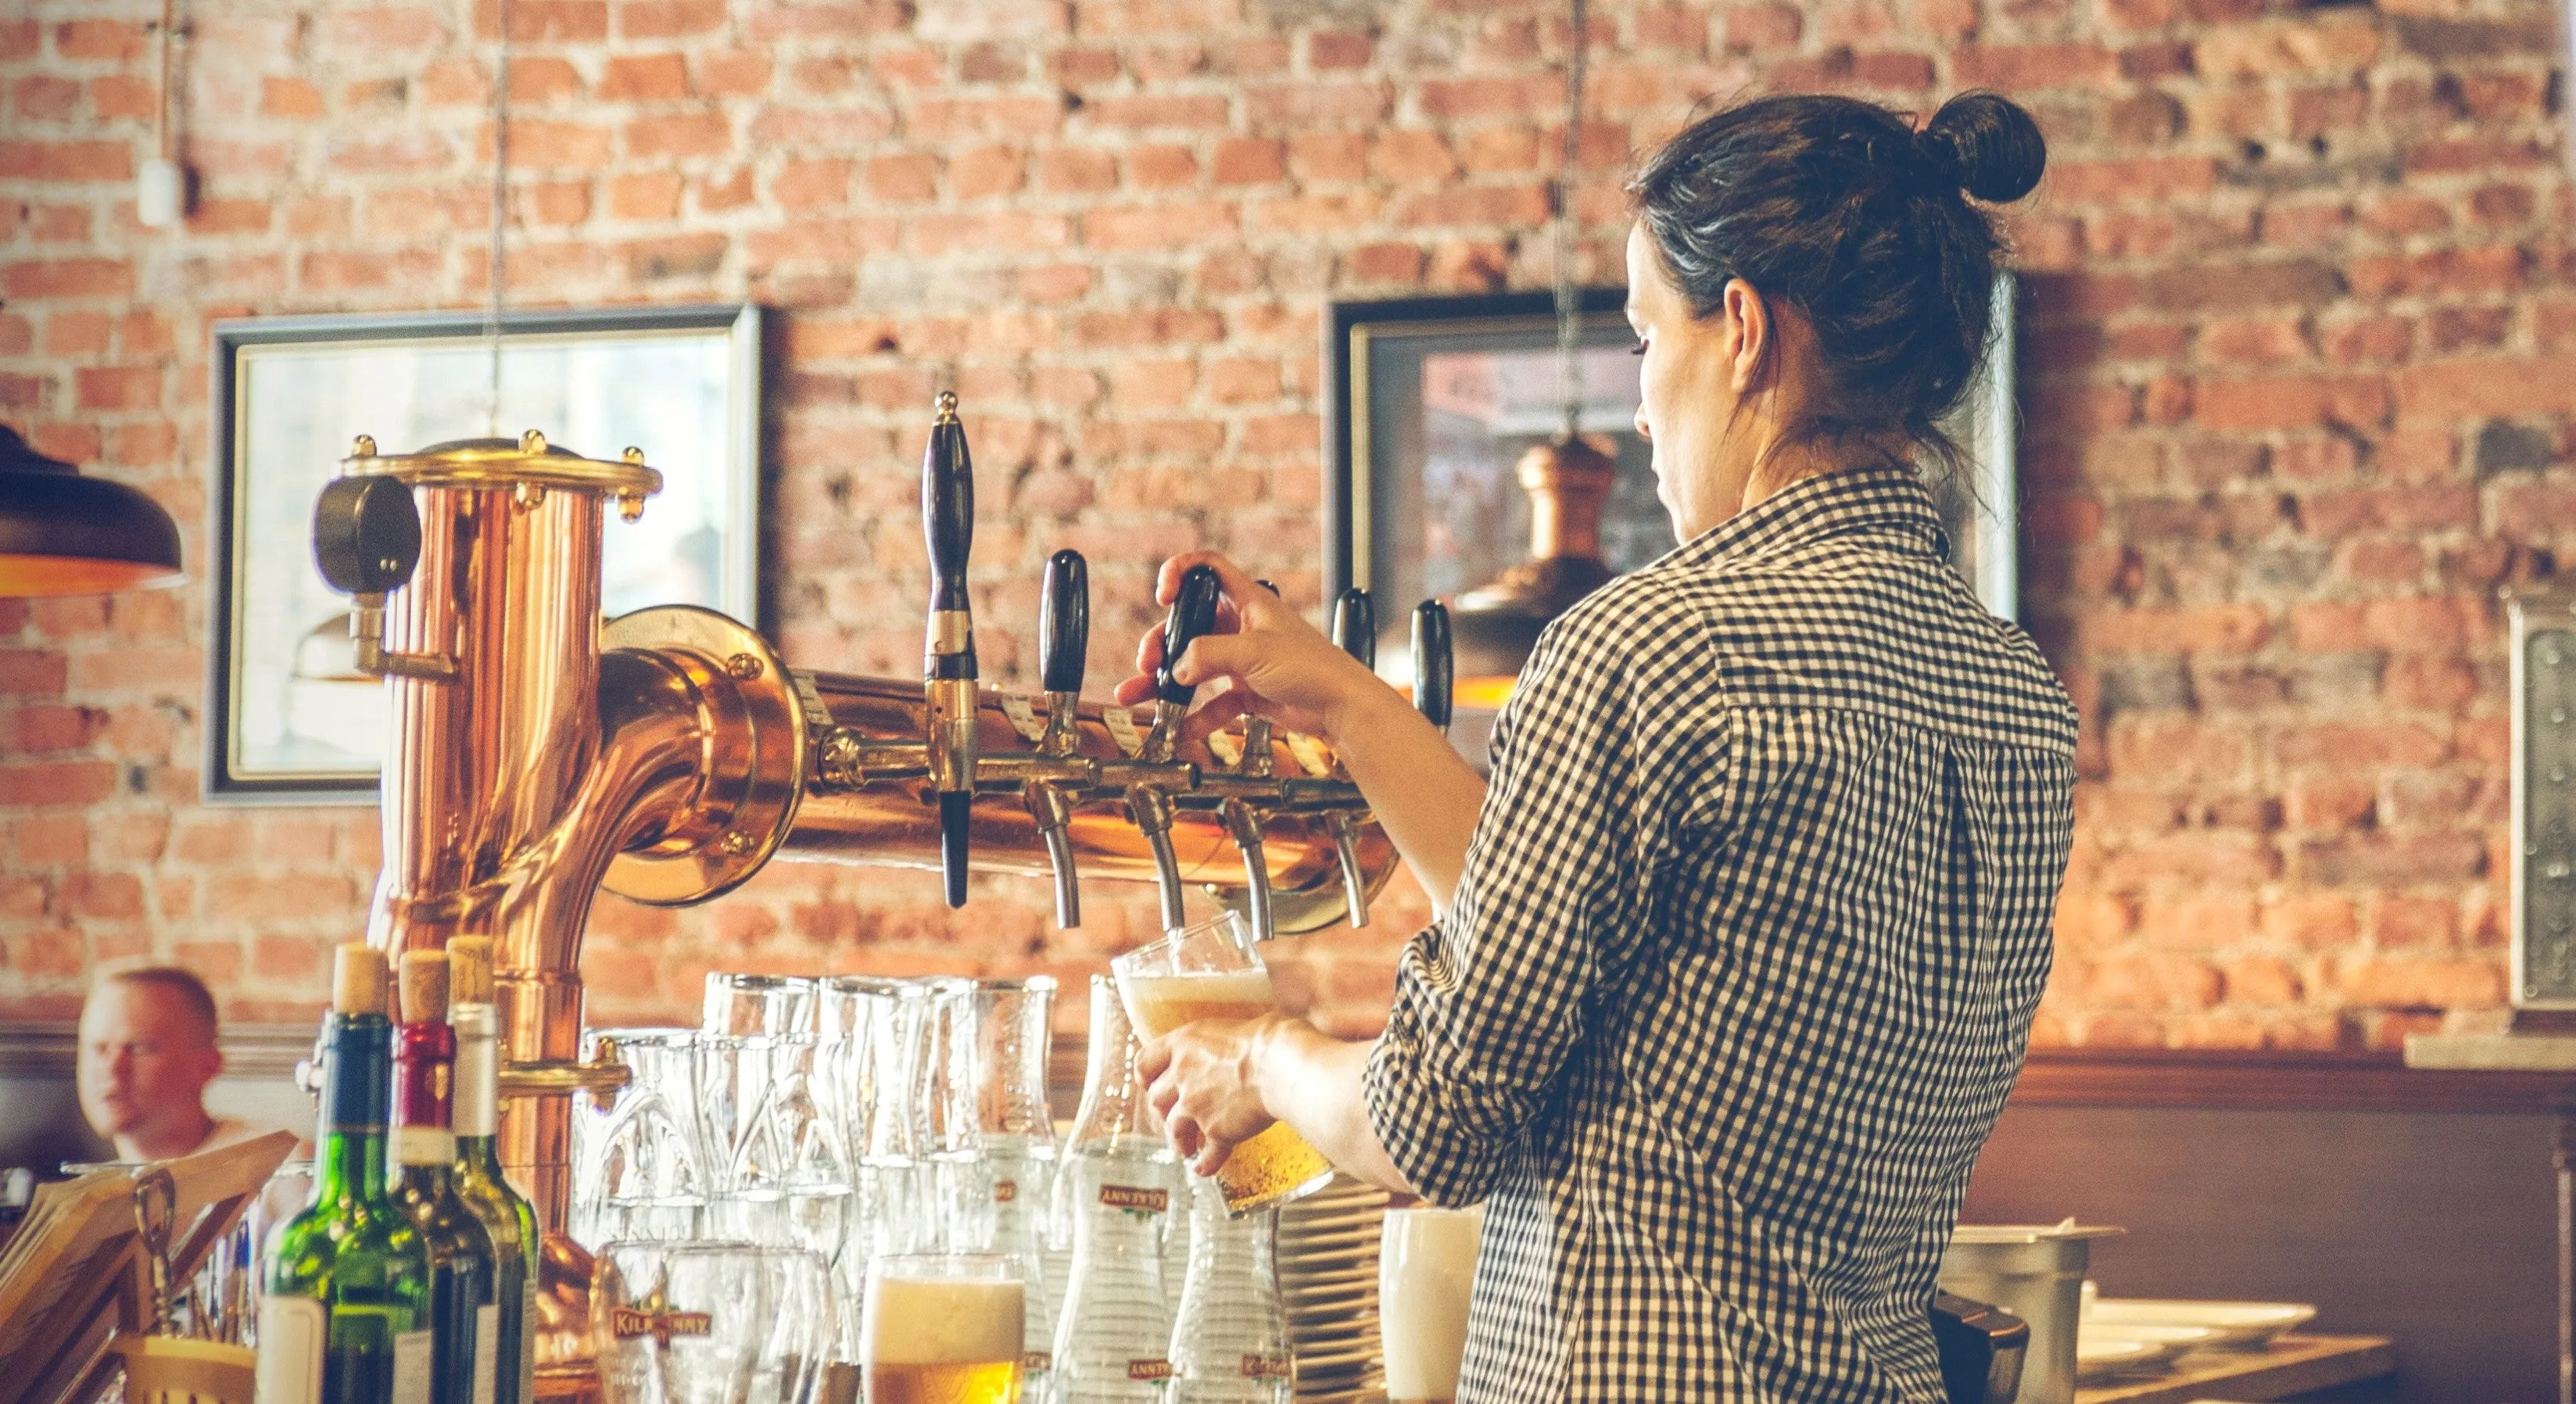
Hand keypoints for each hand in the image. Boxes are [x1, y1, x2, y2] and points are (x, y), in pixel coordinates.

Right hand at [1111, 553, 1394, 748]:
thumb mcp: (1254, 652)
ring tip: (1137, 696)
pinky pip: (1212, 702)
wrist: (1342, 708)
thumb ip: (1208, 655)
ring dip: (1165, 683)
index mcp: (1248, 601)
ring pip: (1193, 667)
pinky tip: (1178, 728)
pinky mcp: (1248, 691)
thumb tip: (1176, 668)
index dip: (1181, 573)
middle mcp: (1243, 627)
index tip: (1163, 595)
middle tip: (1148, 663)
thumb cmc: (1313, 668)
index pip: (1208, 569)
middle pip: (1190, 626)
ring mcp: (1243, 660)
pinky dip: (1194, 715)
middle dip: (1162, 643)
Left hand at [1140, 1011, 1291, 1176]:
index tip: (1147, 1083)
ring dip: (1179, 1140)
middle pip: (1157, 1099)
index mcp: (1184, 1044)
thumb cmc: (1267, 1039)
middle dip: (1163, 1110)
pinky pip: (1207, 1153)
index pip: (1146, 1061)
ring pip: (1174, 1129)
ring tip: (1185, 1147)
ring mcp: (1195, 1106)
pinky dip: (1205, 1163)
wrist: (1280, 1066)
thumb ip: (1220, 1042)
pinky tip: (1204, 1168)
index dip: (1145, 1076)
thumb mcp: (1233, 1026)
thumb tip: (1236, 1042)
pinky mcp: (1215, 1130)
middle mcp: (1183, 1075)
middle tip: (1172, 1116)